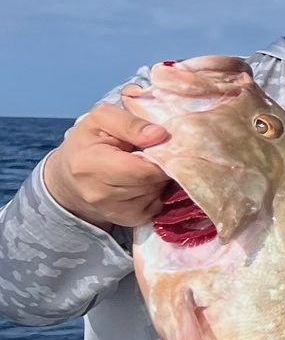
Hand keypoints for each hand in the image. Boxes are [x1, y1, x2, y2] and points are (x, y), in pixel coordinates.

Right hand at [42, 102, 172, 230]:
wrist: (68, 178)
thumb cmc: (87, 143)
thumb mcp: (101, 119)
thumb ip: (130, 122)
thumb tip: (160, 134)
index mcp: (90, 165)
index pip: (143, 168)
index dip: (160, 154)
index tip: (160, 143)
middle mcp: (99, 194)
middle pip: (152, 181)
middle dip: (160, 165)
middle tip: (151, 152)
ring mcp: (113, 211)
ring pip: (157, 192)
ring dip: (157, 178)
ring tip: (141, 166)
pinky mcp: (127, 220)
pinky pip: (157, 206)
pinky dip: (156, 192)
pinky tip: (141, 181)